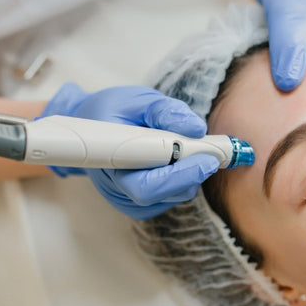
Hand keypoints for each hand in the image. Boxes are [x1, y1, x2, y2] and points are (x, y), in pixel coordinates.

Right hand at [42, 83, 219, 218]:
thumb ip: (166, 111)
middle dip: (191, 174)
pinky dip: (183, 179)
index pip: (145, 184)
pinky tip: (181, 161)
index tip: (207, 158)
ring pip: (170, 196)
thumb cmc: (113, 112)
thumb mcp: (138, 100)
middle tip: (213, 154)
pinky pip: (170, 198)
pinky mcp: (139, 205)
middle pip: (161, 194)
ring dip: (189, 174)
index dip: (178, 174)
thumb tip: (195, 127)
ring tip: (195, 149)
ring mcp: (126, 200)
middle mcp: (116, 187)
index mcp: (109, 160)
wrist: (91, 126)